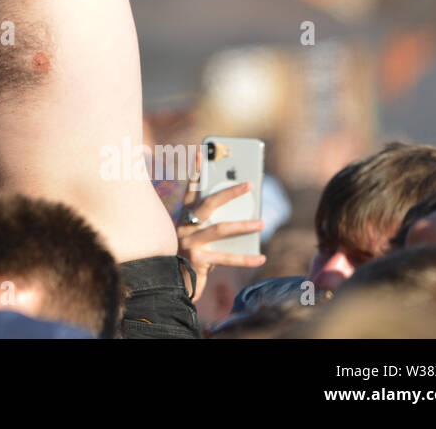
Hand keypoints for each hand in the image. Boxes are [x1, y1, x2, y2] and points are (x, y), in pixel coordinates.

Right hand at [177, 147, 265, 302]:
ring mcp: (190, 242)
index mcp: (183, 217)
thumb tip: (244, 215)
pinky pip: (226, 258)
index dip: (197, 171)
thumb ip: (213, 224)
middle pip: (208, 204)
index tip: (202, 152)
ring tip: (262, 223)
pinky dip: (246, 258)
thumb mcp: (199, 236)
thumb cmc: (192, 256)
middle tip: (249, 184)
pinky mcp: (197, 260)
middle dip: (229, 192)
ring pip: (219, 229)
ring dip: (243, 225)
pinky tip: (261, 257)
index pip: (191, 190)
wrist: (174, 283)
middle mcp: (184, 227)